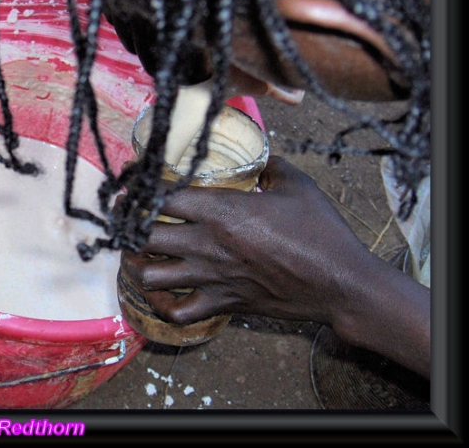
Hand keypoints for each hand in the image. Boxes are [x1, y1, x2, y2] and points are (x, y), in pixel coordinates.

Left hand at [120, 155, 380, 327]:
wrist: (340, 283)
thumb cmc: (321, 231)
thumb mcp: (297, 185)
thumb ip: (271, 166)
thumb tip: (260, 157)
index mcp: (221, 210)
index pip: (162, 196)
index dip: (142, 190)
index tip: (136, 186)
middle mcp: (207, 243)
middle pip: (144, 235)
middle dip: (129, 226)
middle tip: (128, 219)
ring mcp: (211, 278)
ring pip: (150, 276)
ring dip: (138, 264)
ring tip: (139, 254)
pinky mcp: (222, 305)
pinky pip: (176, 312)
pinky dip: (162, 305)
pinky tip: (163, 292)